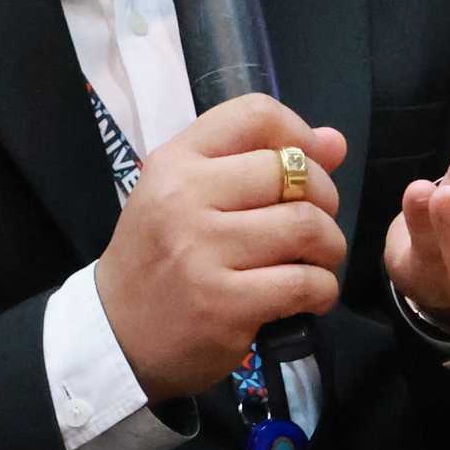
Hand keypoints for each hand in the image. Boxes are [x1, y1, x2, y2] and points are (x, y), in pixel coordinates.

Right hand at [95, 94, 349, 398]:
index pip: (254, 114)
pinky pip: (304, 283)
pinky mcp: (224, 303)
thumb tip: (334, 141)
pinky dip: (321, 289)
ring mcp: (203, 251)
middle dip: (324, 199)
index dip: (299, 134)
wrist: (115, 335)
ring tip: (314, 261)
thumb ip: (256, 163)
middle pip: (293, 172)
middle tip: (312, 227)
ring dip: (327, 247)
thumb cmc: (156, 259)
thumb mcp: (187, 197)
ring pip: (307, 227)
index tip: (308, 164)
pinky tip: (307, 296)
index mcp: (174, 163)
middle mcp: (184, 198)